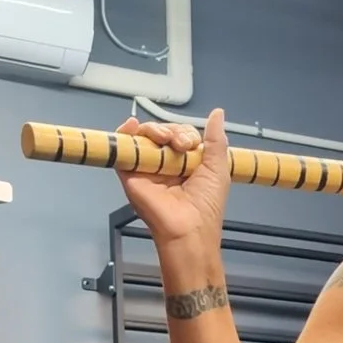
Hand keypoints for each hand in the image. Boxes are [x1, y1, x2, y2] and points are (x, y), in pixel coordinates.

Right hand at [113, 107, 229, 251]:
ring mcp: (148, 167)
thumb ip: (216, 140)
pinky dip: (126, 133)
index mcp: (185, 163)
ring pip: (145, 136)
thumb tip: (218, 113)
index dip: (185, 132)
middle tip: (182, 144)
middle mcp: (166, 164)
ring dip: (155, 130)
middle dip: (172, 130)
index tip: (193, 143)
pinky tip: (132, 127)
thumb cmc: (206, 205)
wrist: (188, 229)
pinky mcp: (131, 173)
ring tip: (166, 140)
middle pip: (162, 132)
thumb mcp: (218, 168)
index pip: (180, 135)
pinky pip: (124, 148)